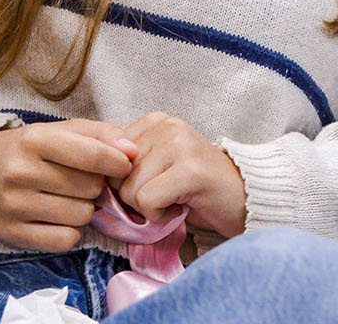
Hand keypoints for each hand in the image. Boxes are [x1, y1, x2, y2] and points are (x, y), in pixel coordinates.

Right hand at [0, 119, 137, 251]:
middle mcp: (20, 173)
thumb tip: (131, 152)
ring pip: (81, 216)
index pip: (90, 155)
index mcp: (34, 140)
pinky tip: (61, 217)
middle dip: (96, 185)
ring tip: (69, 198)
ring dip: (85, 209)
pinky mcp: (12, 234)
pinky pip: (65, 240)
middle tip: (83, 181)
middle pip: (89, 188)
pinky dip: (71, 231)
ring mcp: (14, 206)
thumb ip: (101, 134)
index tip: (124, 165)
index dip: (117, 162)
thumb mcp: (62, 130)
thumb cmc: (31, 150)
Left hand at [115, 112, 247, 239]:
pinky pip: (147, 201)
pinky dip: (159, 216)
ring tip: (174, 200)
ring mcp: (180, 145)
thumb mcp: (156, 166)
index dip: (122, 182)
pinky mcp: (190, 170)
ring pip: (130, 190)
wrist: (244, 198)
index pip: (107, 156)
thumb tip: (93, 177)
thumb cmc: (195, 188)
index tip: (152, 184)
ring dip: (149, 208)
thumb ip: (129, 163)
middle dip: (134, 197)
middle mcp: (167, 125)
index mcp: (155, 120)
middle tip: (165, 195)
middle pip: (116, 175)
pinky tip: (179, 207)